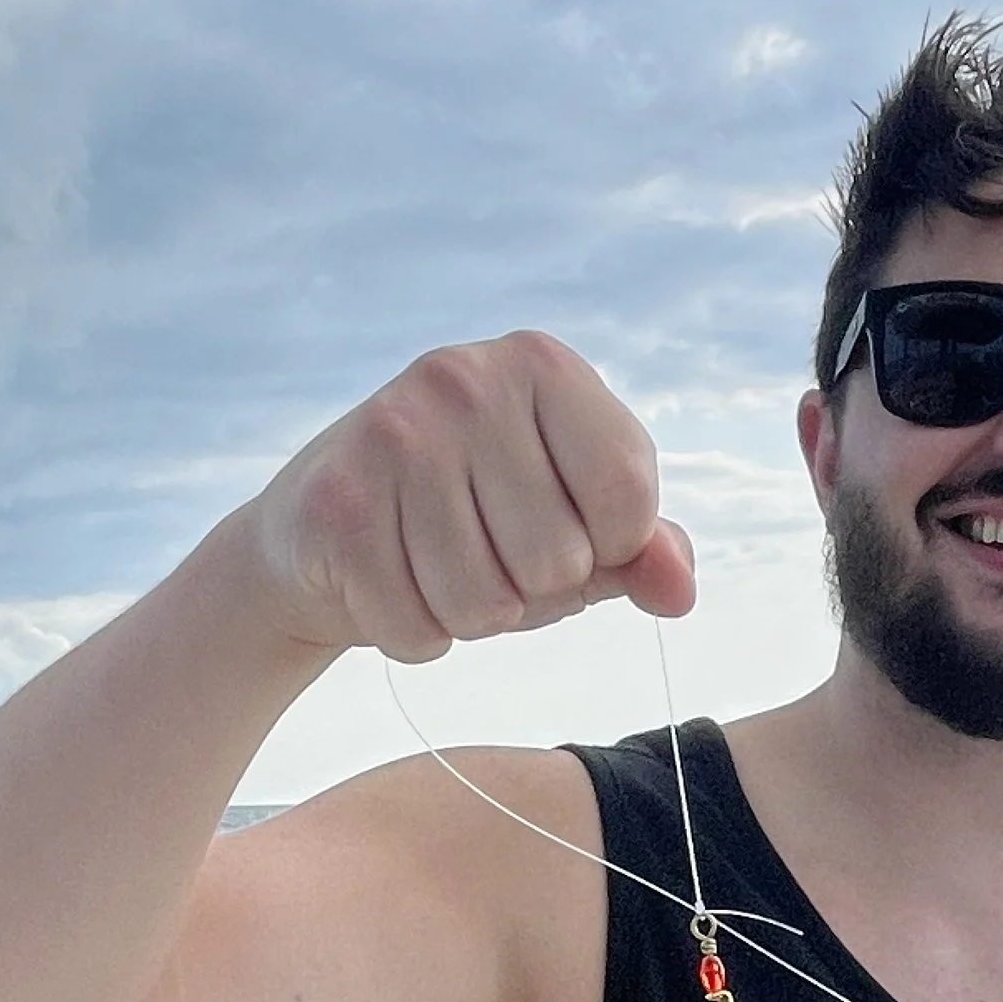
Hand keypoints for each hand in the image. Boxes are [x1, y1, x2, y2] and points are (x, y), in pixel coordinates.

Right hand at [240, 332, 696, 661]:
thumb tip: (680, 592)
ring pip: (486, 606)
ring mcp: (393, 435)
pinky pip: (419, 630)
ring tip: (437, 570)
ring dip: (472, 619)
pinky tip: (391, 585)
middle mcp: (464, 379)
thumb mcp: (574, 520)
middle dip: (531, 591)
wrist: (322, 533)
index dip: (609, 549)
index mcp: (542, 365)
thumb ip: (642, 550)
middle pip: (558, 562)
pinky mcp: (338, 504)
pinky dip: (415, 636)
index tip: (565, 527)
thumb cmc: (476, 524)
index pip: (629, 497)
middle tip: (485, 554)